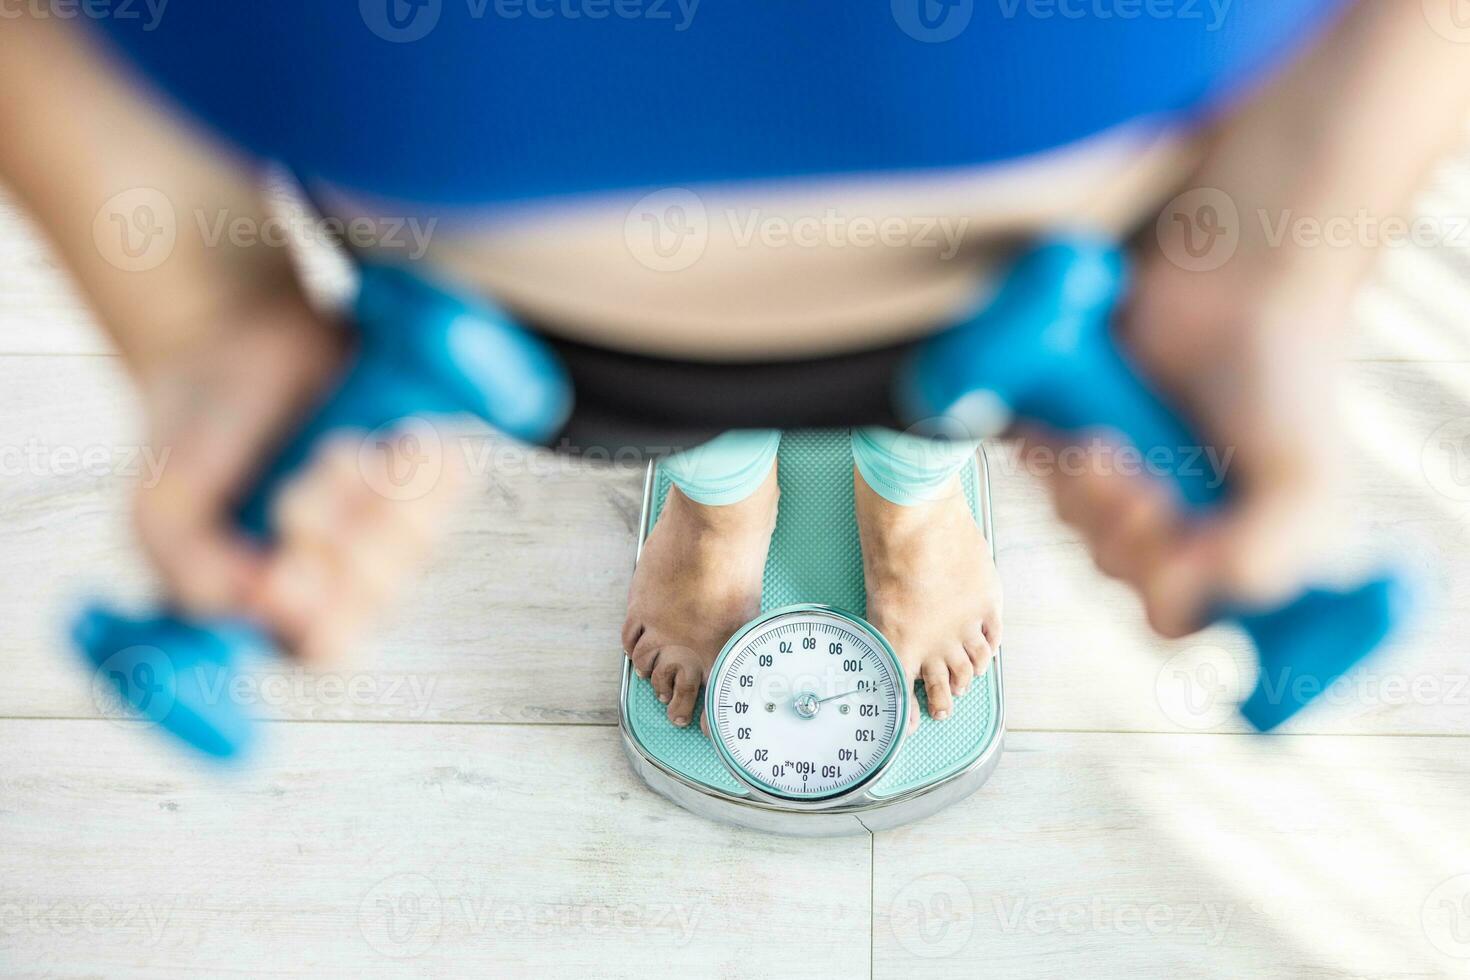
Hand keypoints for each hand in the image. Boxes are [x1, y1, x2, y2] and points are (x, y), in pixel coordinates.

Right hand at [132, 289, 468, 661]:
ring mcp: (395, 522)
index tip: (284, 576)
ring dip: (370, 497)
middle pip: (378, 596)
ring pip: (419, 542)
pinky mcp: (428, 470)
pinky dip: (421, 465)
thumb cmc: (195, 438)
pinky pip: (453, 484)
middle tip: (291, 501)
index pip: (324, 649)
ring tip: (330, 454)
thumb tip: (258, 605)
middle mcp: (346, 574)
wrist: (229, 341)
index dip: (321, 622)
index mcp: (280, 603)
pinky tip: (392, 443)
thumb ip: (192, 573)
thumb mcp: (164, 512)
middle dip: (337, 544)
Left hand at [1024, 246, 1344, 637]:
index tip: (1169, 540)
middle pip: (1115, 569)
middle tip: (1135, 475)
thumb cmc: (1281, 383)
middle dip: (1118, 525)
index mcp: (1232, 549)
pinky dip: (1044, 455)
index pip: (1174, 615)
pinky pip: (1035, 470)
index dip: (1160, 587)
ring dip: (1079, 490)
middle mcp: (1173, 523)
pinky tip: (1069, 431)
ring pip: (1071, 522)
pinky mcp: (1073, 434)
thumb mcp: (1304, 482)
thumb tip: (1185, 591)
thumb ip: (1265, 556)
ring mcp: (1119, 480)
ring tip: (1104, 443)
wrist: (1233, 286)